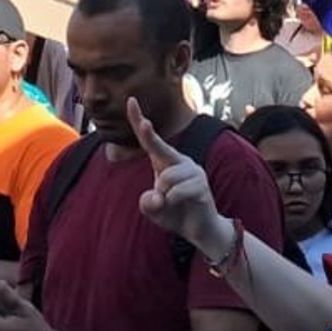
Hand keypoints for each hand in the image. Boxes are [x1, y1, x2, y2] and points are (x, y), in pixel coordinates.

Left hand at [129, 95, 226, 257]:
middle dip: (150, 140)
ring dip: (163, 195)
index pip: (149, 140)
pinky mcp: (201, 184)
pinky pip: (178, 192)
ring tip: (172, 203)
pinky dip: (173, 203)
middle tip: (148, 137)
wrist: (200, 230)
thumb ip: (147, 204)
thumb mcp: (153, 210)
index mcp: (164, 162)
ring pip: (166, 178)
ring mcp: (192, 170)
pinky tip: (181, 205)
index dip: (139, 120)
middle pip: (160, 148)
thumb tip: (156, 197)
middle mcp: (179, 161)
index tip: (130, 100)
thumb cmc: (175, 213)